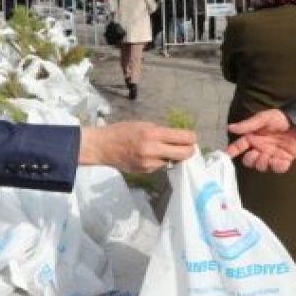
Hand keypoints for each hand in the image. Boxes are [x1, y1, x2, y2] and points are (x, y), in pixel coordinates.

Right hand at [79, 121, 196, 172]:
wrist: (102, 147)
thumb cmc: (122, 131)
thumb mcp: (143, 125)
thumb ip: (161, 132)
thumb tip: (180, 139)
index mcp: (152, 134)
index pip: (183, 138)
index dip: (192, 138)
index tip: (192, 138)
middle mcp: (152, 150)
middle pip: (184, 154)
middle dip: (190, 150)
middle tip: (189, 147)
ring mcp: (149, 163)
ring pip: (173, 161)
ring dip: (174, 157)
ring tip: (166, 150)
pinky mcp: (145, 171)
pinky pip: (161, 166)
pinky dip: (161, 161)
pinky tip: (153, 155)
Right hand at [226, 109, 295, 172]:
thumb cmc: (281, 118)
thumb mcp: (264, 118)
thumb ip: (248, 125)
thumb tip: (230, 127)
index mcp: (253, 138)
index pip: (239, 146)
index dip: (231, 151)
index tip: (225, 155)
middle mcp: (260, 148)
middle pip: (248, 161)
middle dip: (250, 159)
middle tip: (255, 152)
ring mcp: (271, 155)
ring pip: (261, 166)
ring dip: (262, 162)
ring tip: (267, 154)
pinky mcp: (283, 160)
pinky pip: (277, 168)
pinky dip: (277, 166)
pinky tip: (278, 159)